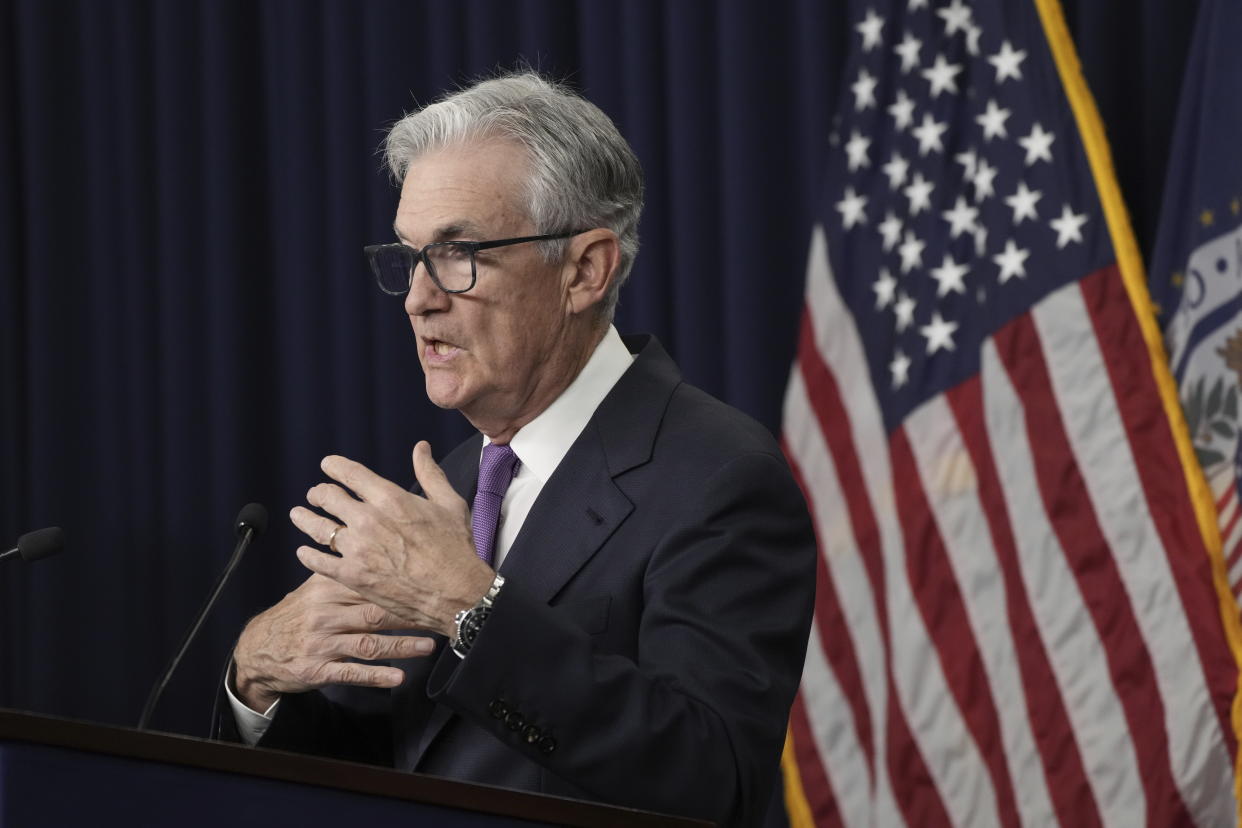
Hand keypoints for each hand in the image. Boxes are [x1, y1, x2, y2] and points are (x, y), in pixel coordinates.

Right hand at [232, 574, 433, 711]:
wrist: (257, 649)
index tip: (430, 583)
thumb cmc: (297, 614)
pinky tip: (398, 678)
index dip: (401, 584)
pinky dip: (376, 676)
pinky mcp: (317, 670)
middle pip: (373, 612)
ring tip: (429, 646)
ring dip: (401, 646)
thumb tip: (376, 539)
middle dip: (409, 615)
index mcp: (326, 588)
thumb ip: (343, 569)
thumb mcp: (314, 586)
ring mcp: (321, 643)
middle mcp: (324, 614)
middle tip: (439, 615)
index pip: (368, 581)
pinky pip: (351, 673)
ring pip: (367, 644)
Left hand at [290, 441, 494, 638]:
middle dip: (319, 493)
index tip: (328, 465)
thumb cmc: (456, 549)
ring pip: (317, 527)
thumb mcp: (449, 504)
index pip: (350, 473)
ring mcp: (357, 549)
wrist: (456, 593)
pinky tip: (304, 552)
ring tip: (299, 515)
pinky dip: (308, 555)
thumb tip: (421, 448)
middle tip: (316, 495)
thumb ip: (430, 474)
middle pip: (328, 497)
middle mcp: (368, 520)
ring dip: (304, 518)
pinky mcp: (352, 576)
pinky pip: (318, 562)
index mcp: (390, 498)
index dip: (334, 466)